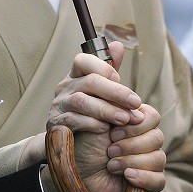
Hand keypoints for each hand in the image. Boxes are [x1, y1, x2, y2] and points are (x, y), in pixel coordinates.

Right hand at [46, 41, 166, 191]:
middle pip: (89, 82)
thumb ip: (108, 71)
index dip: (102, 67)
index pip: (83, 60)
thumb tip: (118, 45)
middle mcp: (65, 88)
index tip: (119, 78)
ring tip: (126, 119)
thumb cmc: (88, 114)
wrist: (66, 146)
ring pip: (82, 102)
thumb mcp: (99, 93)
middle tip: (136, 103)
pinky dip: (92, 124)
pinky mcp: (56, 125)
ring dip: (107, 110)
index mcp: (75, 76)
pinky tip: (106, 129)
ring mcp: (58, 106)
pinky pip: (74, 121)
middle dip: (115, 92)